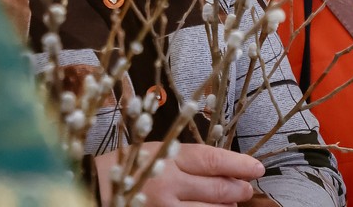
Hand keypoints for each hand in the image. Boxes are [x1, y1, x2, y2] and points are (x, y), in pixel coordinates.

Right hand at [95, 142, 265, 205]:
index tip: (257, 167)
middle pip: (216, 188)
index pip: (213, 160)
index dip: (239, 164)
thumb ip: (188, 159)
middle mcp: (169, 183)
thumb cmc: (129, 165)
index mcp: (169, 156)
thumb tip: (223, 167)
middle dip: (238, 189)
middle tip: (247, 188)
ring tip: (232, 202)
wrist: (95, 188)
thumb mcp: (158, 151)